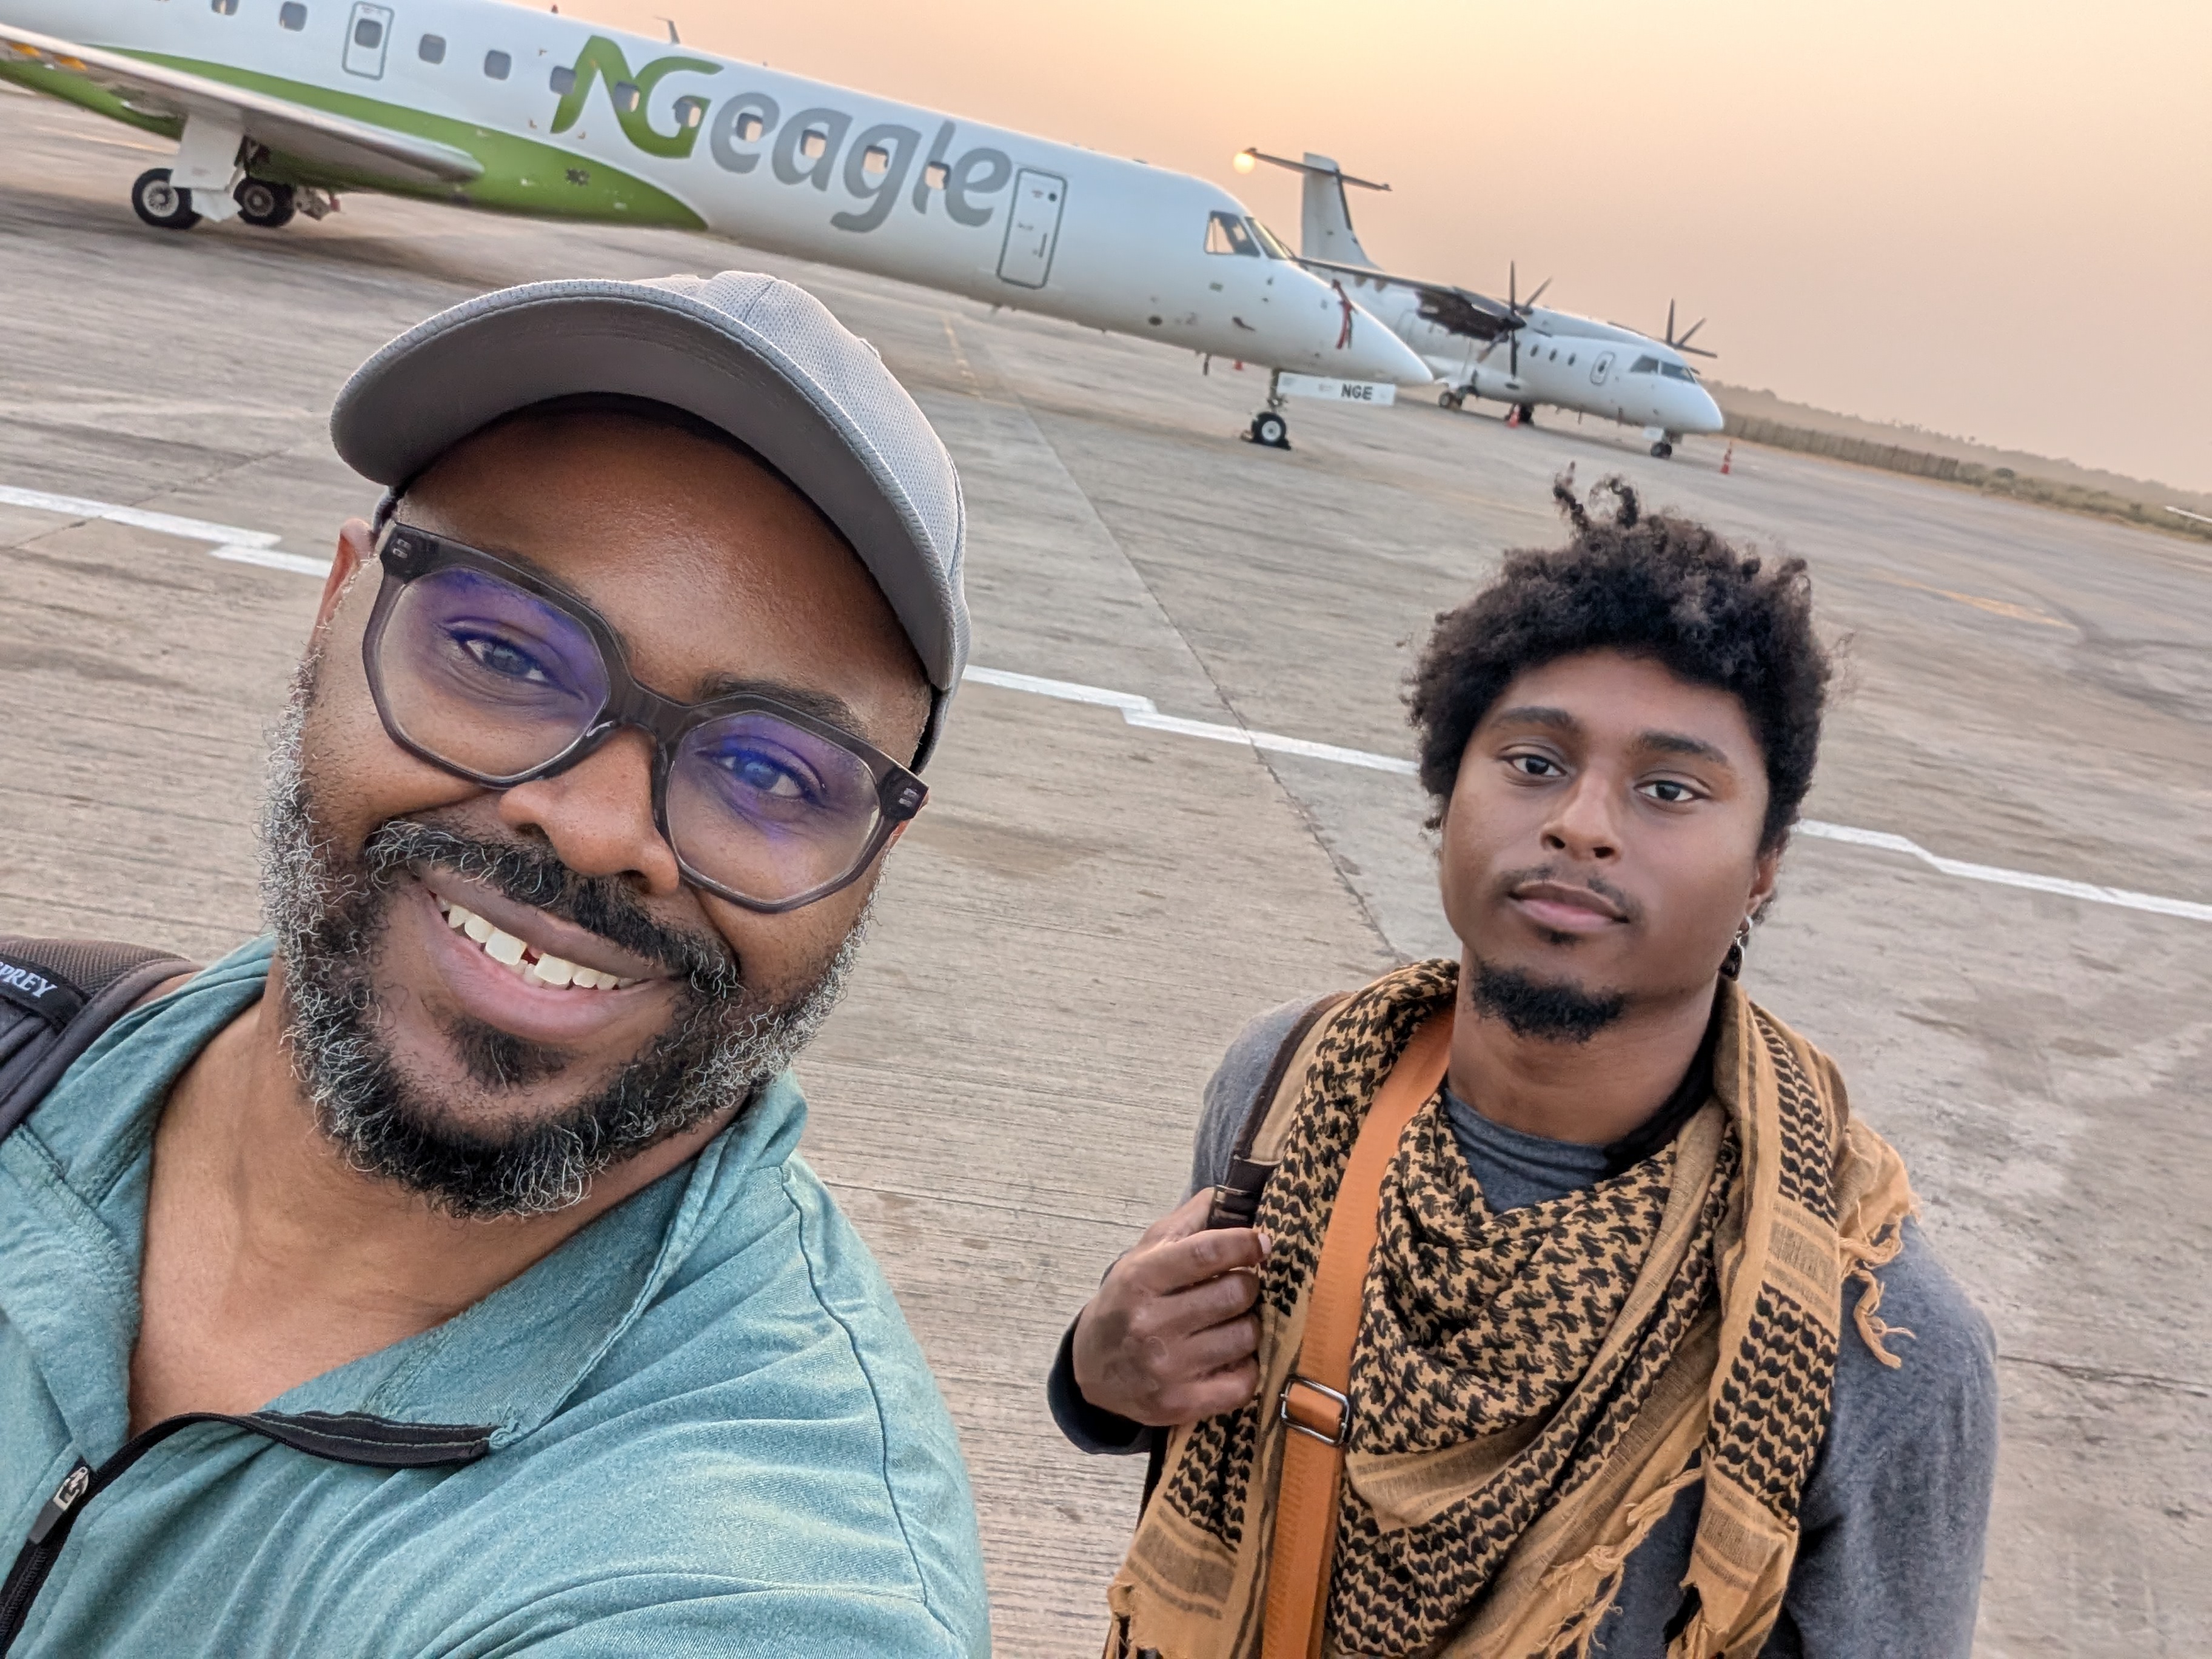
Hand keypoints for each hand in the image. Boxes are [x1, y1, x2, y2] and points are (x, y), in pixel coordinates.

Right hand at [1071, 1190, 1270, 1426]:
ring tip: (1231, 1322)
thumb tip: (1226, 1194)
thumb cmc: (1126, 1303)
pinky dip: (1246, 1367)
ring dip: (1248, 1325)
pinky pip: (1244, 1382)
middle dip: (1247, 1285)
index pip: (1205, 1253)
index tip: (1260, 1243)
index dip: (1243, 1244)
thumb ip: (1185, 1224)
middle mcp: (1150, 1324)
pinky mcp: (1181, 1404)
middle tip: (1238, 1287)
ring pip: (1245, 1336)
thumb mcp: (1142, 1256)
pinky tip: (1230, 1357)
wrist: (1092, 1369)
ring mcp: (1166, 1368)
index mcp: (1140, 1279)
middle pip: (1234, 1293)